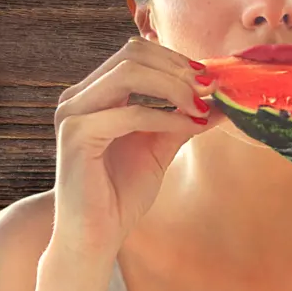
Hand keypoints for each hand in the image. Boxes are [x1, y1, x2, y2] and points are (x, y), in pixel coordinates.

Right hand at [50, 37, 222, 255]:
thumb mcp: (157, 147)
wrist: (94, 236)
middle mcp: (76, 97)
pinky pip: (130, 112)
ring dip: (172, 86)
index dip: (174, 60)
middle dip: (176, 68)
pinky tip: (187, 126)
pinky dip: (164, 116)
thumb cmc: (119, 195)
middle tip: (209, 89)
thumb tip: (219, 100)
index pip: (134, 53)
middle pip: (131, 54)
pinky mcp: (76, 134)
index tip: (209, 79)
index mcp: (91, 95)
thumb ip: (180, 119)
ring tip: (200, 105)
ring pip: (128, 73)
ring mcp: (72, 113)